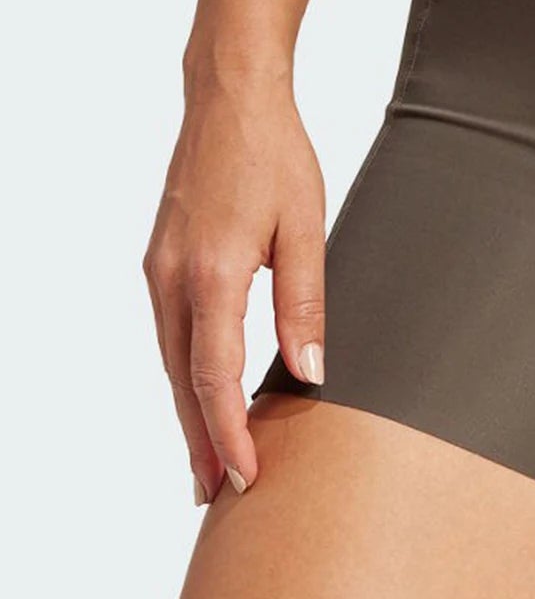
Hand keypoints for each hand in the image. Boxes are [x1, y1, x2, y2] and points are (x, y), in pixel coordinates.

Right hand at [142, 73, 325, 503]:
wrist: (229, 101)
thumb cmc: (275, 157)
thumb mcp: (306, 228)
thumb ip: (306, 303)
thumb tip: (310, 373)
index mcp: (211, 274)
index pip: (215, 377)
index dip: (230, 434)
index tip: (247, 477)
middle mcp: (172, 279)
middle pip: (184, 381)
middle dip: (202, 442)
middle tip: (218, 496)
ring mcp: (159, 270)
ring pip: (173, 362)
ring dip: (191, 415)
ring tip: (210, 464)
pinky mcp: (162, 263)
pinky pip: (172, 335)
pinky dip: (186, 376)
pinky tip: (201, 398)